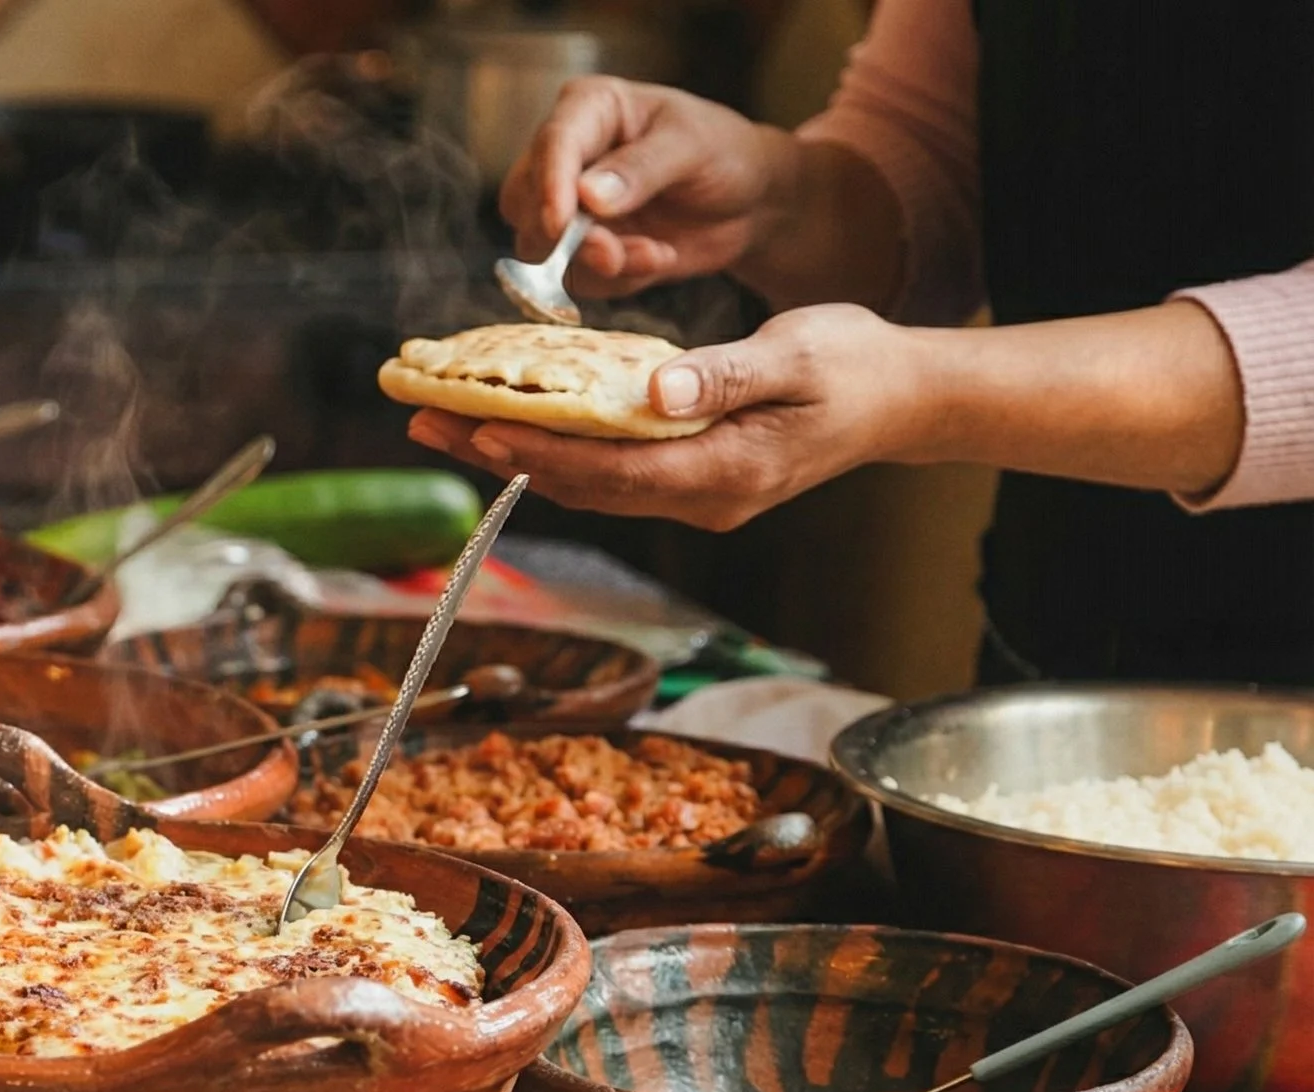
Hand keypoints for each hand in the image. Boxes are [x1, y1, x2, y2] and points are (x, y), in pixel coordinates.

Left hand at [405, 305, 924, 530]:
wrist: (906, 397)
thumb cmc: (857, 366)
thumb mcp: (798, 355)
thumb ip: (723, 375)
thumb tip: (656, 392)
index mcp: (725, 471)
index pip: (610, 470)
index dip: (539, 453)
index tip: (477, 428)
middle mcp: (703, 498)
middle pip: (582, 483)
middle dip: (500, 454)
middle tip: (423, 421)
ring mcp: (698, 495)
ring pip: (589, 481)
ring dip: (516, 453)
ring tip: (445, 422)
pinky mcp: (693, 478)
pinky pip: (611, 470)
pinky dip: (557, 448)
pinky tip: (514, 422)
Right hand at [501, 77, 796, 298]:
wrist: (748, 203)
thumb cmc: (722, 153)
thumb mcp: (692, 147)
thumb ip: (642, 168)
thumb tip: (588, 196)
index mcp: (588, 109)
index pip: (552, 144)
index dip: (549, 185)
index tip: (560, 224)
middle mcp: (566, 157)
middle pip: (523, 201)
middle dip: (565, 237)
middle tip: (614, 252)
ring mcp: (567, 207)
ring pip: (540, 248)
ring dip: (595, 264)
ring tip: (654, 254)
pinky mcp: (578, 251)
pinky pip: (572, 278)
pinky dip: (615, 280)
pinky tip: (657, 258)